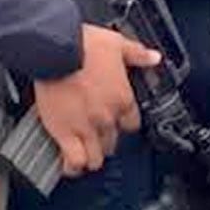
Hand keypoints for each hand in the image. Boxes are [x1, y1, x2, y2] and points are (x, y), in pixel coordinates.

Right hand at [33, 24, 160, 176]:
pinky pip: (74, 161)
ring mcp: (86, 127)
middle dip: (106, 139)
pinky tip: (71, 164)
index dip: (123, 122)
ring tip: (85, 152)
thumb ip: (136, 54)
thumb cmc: (82, 44)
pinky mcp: (65, 132)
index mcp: (122, 97)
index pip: (132, 124)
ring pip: (96, 158)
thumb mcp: (116, 43)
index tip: (116, 119)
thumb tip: (154, 58)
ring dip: (92, 156)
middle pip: (113, 142)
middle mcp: (107, 117)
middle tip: (96, 133)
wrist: (55, 48)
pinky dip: (73, 166)